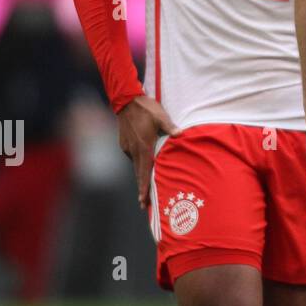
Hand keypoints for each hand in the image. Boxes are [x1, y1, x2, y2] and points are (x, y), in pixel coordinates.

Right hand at [116, 95, 182, 209]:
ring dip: (140, 175)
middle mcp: (134, 150)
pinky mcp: (124, 143)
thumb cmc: (146, 108)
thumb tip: (181, 134)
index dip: (144, 187)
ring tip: (144, 187)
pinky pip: (132, 156)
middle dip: (141, 189)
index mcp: (144, 146)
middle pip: (138, 173)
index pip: (144, 172)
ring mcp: (128, 147)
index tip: (143, 201)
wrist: (126, 101)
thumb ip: (170, 127)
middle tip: (143, 204)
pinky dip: (138, 162)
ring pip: (135, 164)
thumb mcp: (161, 116)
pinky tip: (143, 162)